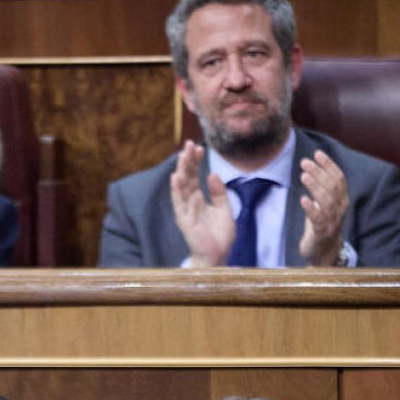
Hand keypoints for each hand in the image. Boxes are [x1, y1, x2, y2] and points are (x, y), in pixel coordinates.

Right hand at [169, 140, 233, 266]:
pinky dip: (177, 191)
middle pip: (187, 178)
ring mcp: (186, 211)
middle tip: (189, 144)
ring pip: (182, 187)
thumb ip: (219, 192)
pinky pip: (179, 204)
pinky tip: (176, 178)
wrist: (218, 256)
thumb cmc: (219, 235)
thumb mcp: (224, 209)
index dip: (197, 162)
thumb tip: (213, 174)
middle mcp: (190, 202)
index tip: (200, 147)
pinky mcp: (184, 221)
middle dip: (188, 161)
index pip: (196, 176)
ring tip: (183, 156)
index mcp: (199, 199)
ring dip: (182, 171)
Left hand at [297, 150, 348, 265]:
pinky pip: (318, 219)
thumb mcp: (324, 203)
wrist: (323, 251)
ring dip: (316, 187)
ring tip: (304, 175)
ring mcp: (332, 221)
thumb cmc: (322, 223)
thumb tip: (312, 164)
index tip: (317, 153)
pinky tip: (303, 199)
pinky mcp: (321, 232)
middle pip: (332, 187)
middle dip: (319, 172)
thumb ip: (322, 186)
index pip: (339, 178)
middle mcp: (340, 209)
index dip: (329, 165)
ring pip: (327, 201)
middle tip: (305, 162)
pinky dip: (311, 208)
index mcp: (342, 200)